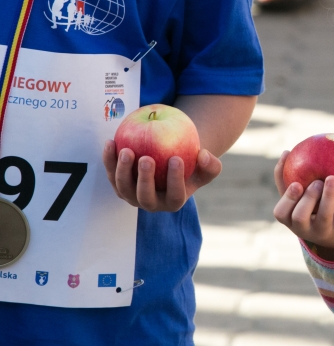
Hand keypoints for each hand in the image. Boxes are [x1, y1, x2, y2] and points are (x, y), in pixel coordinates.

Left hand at [103, 140, 221, 211]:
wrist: (171, 164)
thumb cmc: (192, 164)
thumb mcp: (206, 166)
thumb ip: (211, 164)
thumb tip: (203, 155)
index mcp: (174, 202)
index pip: (175, 195)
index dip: (175, 179)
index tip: (176, 158)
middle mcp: (152, 204)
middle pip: (145, 197)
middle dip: (144, 180)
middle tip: (146, 159)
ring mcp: (133, 196)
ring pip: (124, 188)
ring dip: (122, 170)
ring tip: (126, 150)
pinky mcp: (119, 186)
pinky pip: (112, 174)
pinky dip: (109, 160)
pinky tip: (111, 142)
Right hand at [272, 150, 333, 260]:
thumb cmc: (311, 209)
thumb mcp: (299, 199)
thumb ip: (289, 178)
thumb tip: (286, 151)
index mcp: (291, 220)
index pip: (281, 213)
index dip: (287, 198)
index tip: (296, 183)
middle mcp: (305, 229)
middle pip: (300, 217)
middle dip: (307, 198)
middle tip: (316, 182)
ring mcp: (324, 231)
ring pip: (325, 216)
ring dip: (329, 196)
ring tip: (333, 178)